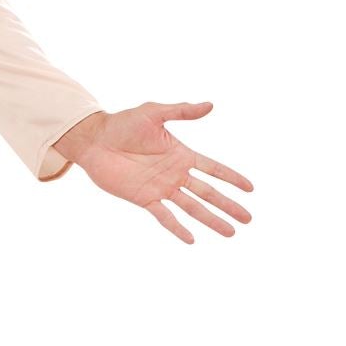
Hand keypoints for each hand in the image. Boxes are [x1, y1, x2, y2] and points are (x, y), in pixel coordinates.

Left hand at [56, 102, 252, 243]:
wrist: (95, 140)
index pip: (214, 169)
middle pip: (208, 193)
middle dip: (228, 206)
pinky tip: (192, 240)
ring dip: (211, 220)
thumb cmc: (122, 123)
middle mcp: (175, 174)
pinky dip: (177, 228)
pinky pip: (164, 216)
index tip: (250, 189)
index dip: (232, 178)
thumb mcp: (154, 113)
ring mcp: (161, 188)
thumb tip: (210, 105)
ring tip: (230, 233)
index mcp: (181, 155)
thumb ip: (182, 111)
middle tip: (248, 220)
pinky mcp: (144, 198)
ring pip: (192, 208)